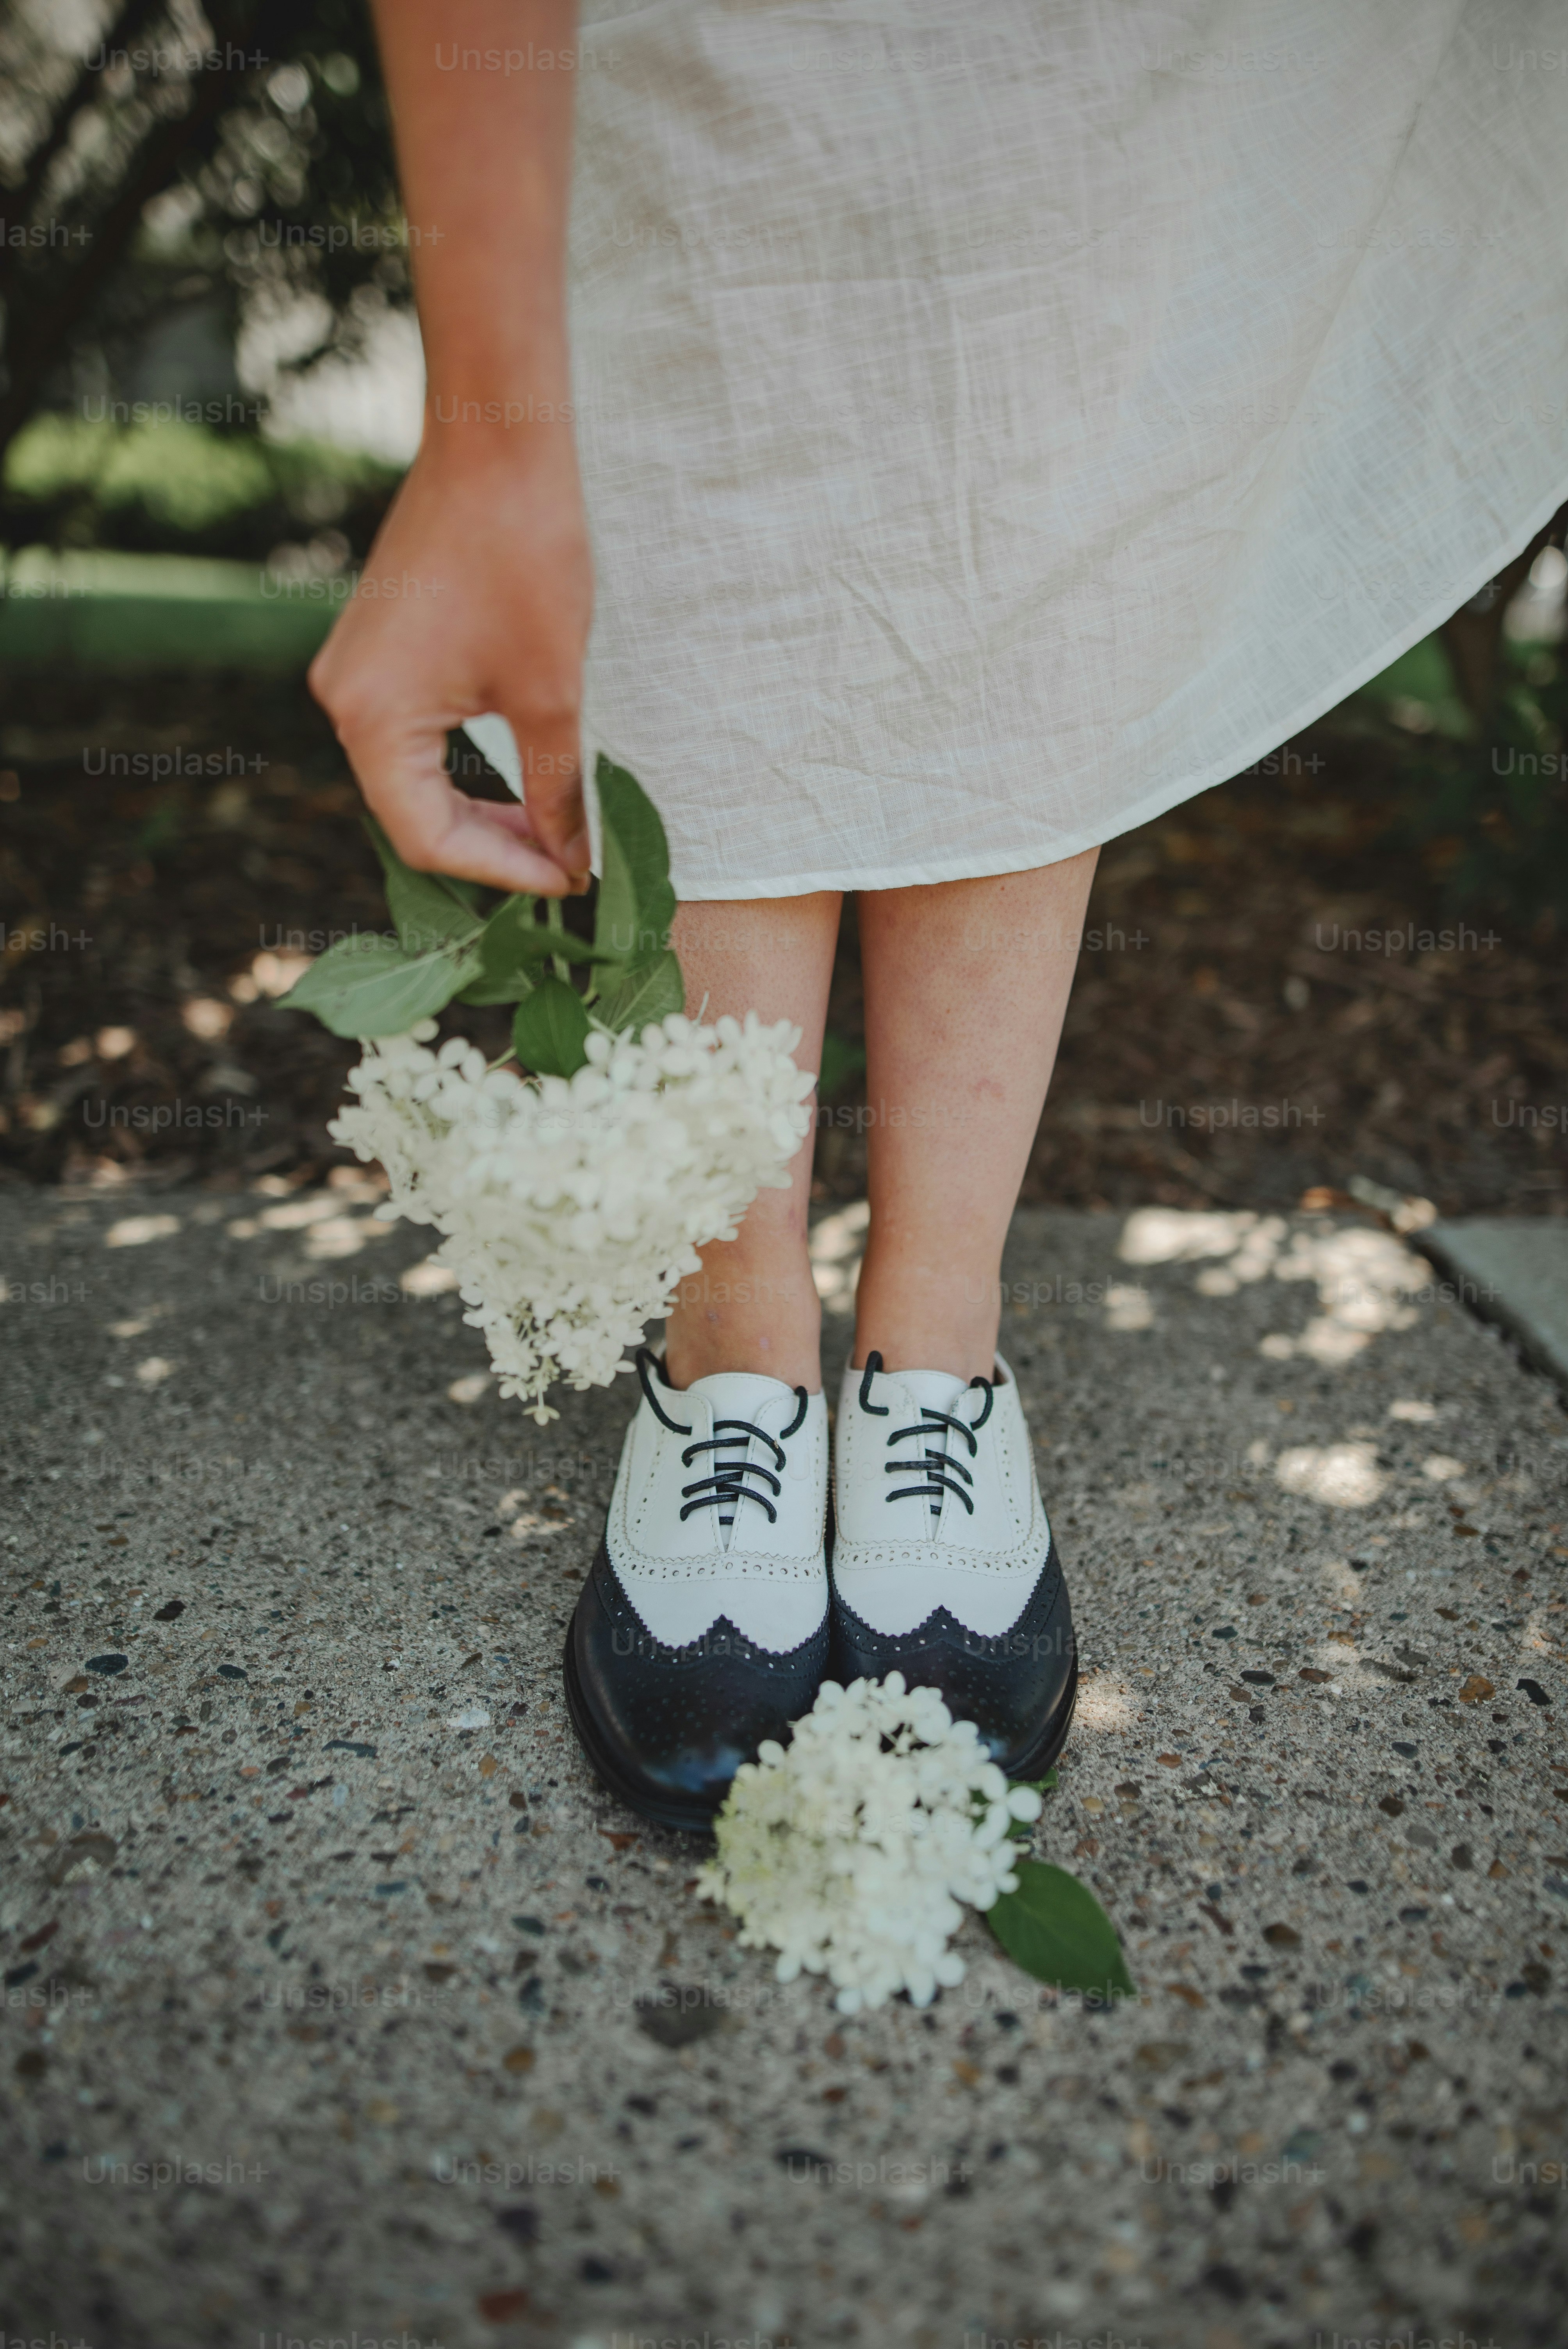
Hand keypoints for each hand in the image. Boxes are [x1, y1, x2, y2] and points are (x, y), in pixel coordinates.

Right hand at [308, 431, 592, 894]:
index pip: (427, 836)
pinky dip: (467, 767)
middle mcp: (342, 699)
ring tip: (551, 833)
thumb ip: (555, 790)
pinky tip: (520, 782)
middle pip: (414, 814)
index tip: (568, 882)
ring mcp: (355, 672)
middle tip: (566, 866)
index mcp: (369, 718)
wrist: (499, 446)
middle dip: (493, 847)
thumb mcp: (552, 694)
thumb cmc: (524, 559)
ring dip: (483, 811)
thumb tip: (573, 858)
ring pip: (417, 777)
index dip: (501, 871)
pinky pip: (415, 735)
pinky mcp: (379, 649)